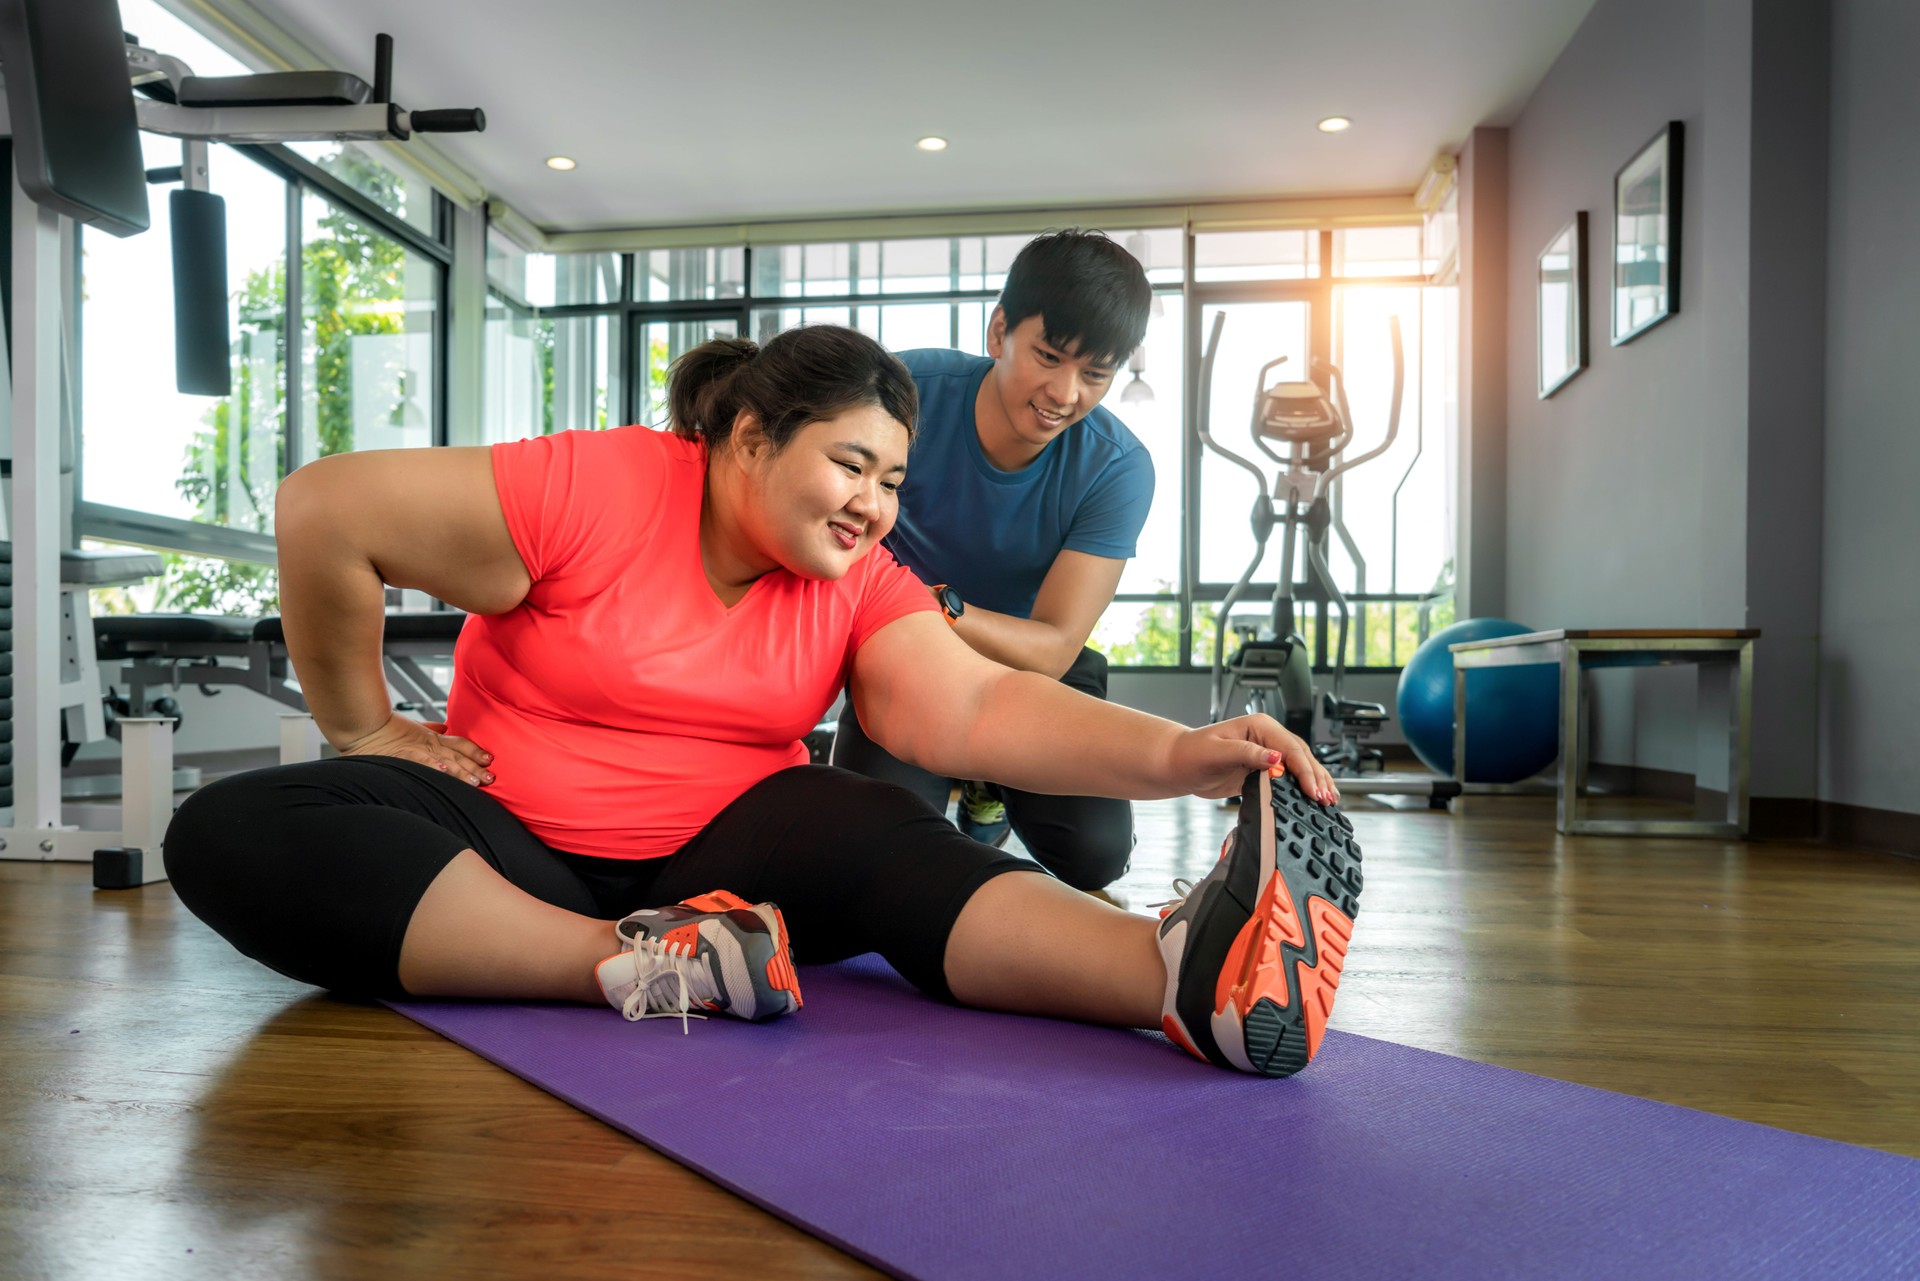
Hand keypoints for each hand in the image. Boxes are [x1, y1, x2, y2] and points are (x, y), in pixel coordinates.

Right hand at [338, 714, 494, 786]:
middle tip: (491, 778)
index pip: (459, 744)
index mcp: (431, 738)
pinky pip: (420, 761)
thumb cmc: (384, 727)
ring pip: (444, 762)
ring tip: (475, 782)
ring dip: (460, 772)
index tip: (489, 759)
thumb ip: (430, 728)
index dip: (475, 751)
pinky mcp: (403, 755)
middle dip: (475, 768)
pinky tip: (445, 772)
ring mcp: (417, 750)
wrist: (364, 725)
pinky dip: (433, 766)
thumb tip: (445, 727)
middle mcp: (428, 744)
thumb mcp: (412, 726)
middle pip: (458, 757)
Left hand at [1162, 714, 1339, 804]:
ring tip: (1330, 799)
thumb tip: (1275, 758)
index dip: (1304, 770)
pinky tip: (1314, 798)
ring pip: (1300, 766)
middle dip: (1316, 778)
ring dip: (1315, 782)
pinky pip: (1289, 778)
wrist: (1177, 764)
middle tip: (1327, 799)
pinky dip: (1303, 788)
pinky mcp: (1263, 770)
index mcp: (1259, 726)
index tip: (1313, 789)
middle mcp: (1267, 737)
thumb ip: (1247, 753)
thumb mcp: (1217, 751)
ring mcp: (1266, 753)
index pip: (1290, 748)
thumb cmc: (1191, 753)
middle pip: (1301, 756)